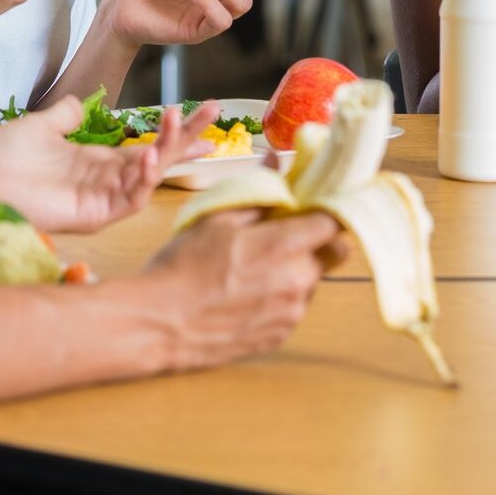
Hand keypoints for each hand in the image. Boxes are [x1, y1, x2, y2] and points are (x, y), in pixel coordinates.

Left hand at [0, 97, 220, 232]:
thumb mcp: (38, 126)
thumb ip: (64, 115)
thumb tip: (79, 103)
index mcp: (94, 160)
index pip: (146, 146)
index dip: (174, 133)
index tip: (202, 114)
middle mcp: (103, 180)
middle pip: (157, 160)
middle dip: (186, 138)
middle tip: (214, 113)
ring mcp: (100, 199)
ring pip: (148, 178)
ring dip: (167, 151)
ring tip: (177, 122)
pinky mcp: (93, 216)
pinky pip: (128, 200)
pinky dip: (142, 181)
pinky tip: (149, 158)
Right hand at [139, 208, 346, 370]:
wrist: (158, 325)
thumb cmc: (182, 267)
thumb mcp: (216, 218)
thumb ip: (257, 190)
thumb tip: (275, 160)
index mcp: (285, 246)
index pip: (336, 222)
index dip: (330, 211)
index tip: (315, 206)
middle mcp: (298, 281)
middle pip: (334, 253)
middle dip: (318, 240)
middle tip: (285, 234)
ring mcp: (291, 313)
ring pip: (313, 281)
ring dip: (297, 270)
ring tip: (254, 269)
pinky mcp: (280, 336)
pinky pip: (294, 308)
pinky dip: (281, 297)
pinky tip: (246, 294)